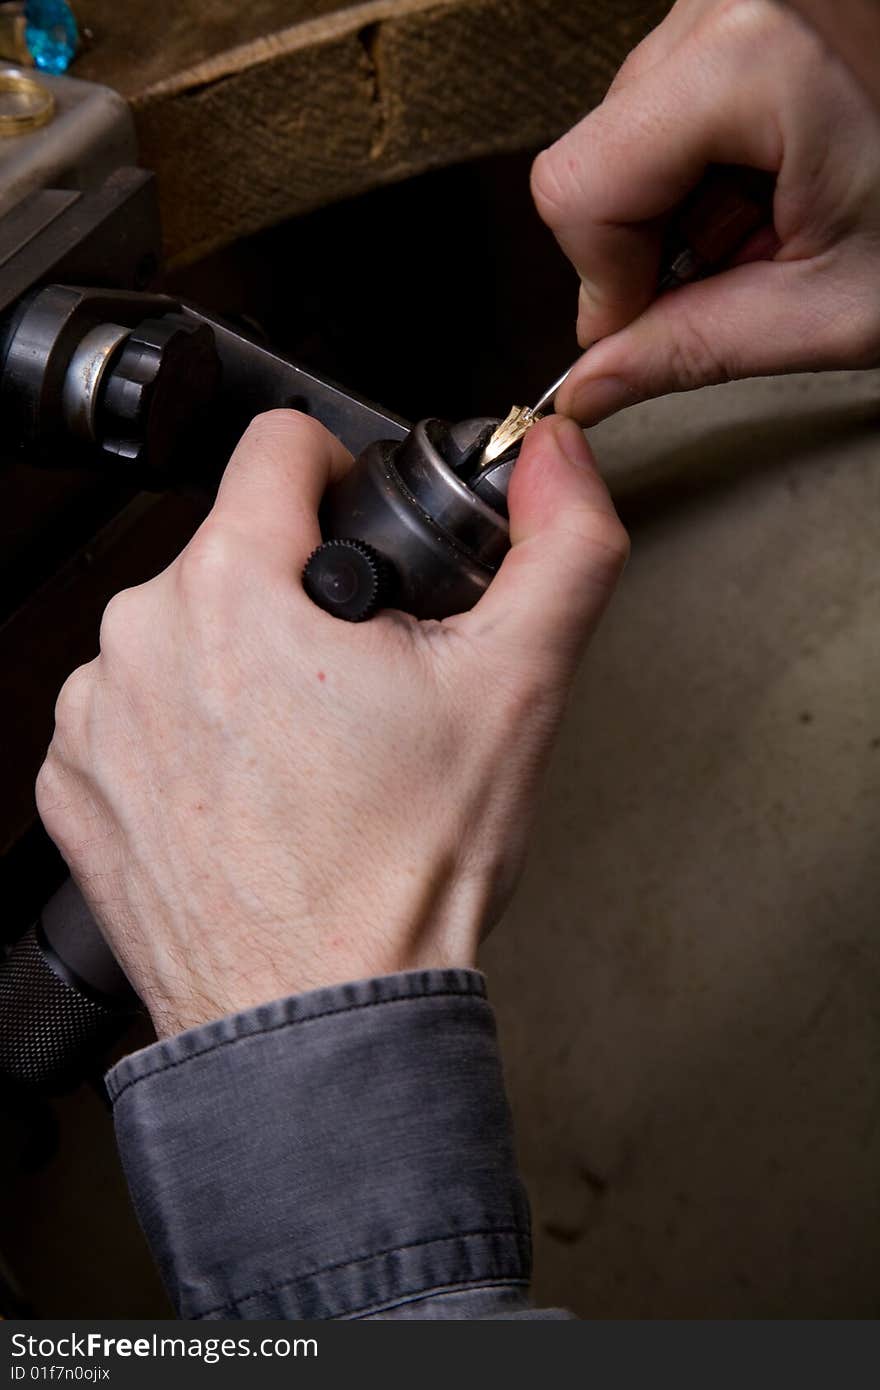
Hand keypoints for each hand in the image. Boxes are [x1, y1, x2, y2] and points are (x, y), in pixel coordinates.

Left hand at [36, 411, 627, 1037]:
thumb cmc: (401, 873)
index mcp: (234, 587)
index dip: (341, 476)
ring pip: (181, 632)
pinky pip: (134, 713)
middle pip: (232, 550)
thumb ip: (560, 548)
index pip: (276, 444)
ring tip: (305, 753)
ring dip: (238, 663)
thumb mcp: (518, 689)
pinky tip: (249, 794)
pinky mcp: (76, 788)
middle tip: (359, 684)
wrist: (321, 1019)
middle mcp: (141, 639)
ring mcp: (96, 719)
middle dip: (297, 591)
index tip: (362, 536)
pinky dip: (187, 734)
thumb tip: (557, 461)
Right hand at [531, 0, 879, 423]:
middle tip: (736, 274)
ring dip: (680, 207)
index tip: (647, 329)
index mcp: (749, 61)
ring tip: (773, 222)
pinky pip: (669, 100)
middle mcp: (730, 0)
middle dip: (645, 243)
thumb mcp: (831, 307)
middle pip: (595, 155)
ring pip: (626, 130)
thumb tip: (590, 386)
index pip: (577, 188)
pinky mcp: (748, 3)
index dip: (602, 283)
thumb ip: (694, 350)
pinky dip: (706, 167)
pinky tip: (774, 185)